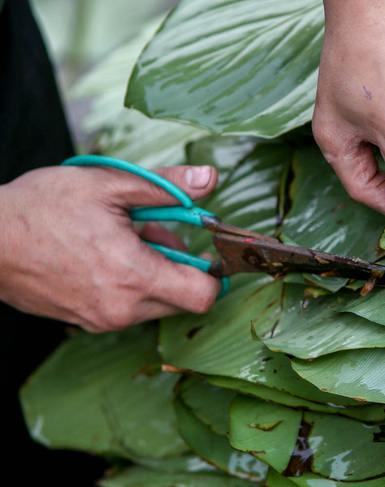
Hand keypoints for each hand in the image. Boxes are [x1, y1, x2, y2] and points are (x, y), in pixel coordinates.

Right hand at [0, 164, 220, 331]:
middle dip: (181, 267)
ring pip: (155, 304)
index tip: (205, 249)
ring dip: (155, 274)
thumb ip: (167, 186)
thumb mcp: (109, 184)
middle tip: (155, 232)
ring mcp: (101, 320)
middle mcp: (122, 309)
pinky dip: (131, 285)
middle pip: (183, 300)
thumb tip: (210, 180)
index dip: (213, 272)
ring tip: (124, 238)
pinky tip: (106, 256)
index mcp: (134, 276)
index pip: (204, 295)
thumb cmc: (41, 208)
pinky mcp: (85, 322)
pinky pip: (128, 309)